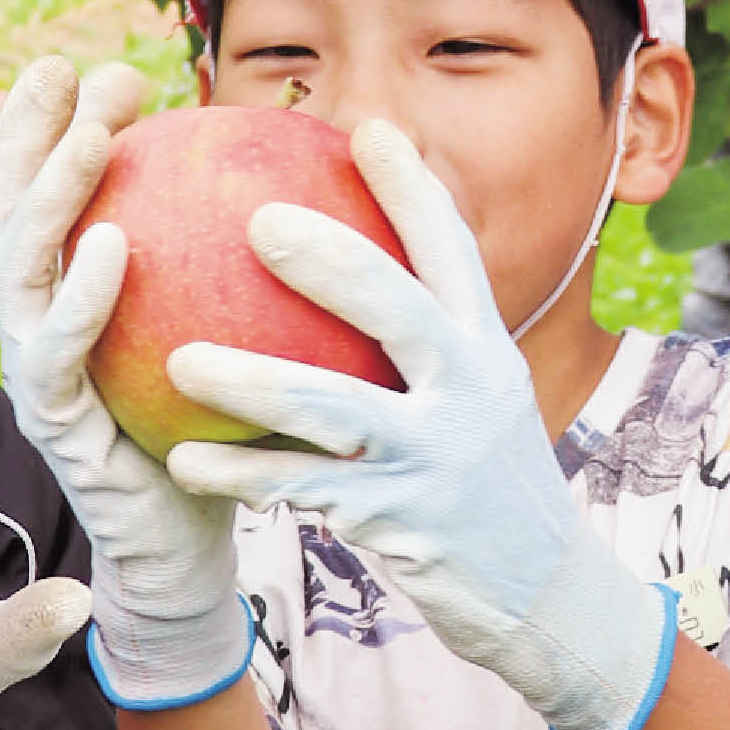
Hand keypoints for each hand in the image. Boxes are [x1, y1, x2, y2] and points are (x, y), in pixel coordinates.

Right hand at [0, 57, 252, 709]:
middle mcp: (38, 330)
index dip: (55, 125)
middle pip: (11, 214)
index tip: (94, 64)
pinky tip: (114, 244)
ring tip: (91, 136)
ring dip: (50, 197)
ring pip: (21, 272)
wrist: (197, 549)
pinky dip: (81, 296)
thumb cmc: (220, 431)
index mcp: (71, 299)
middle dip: (32, 134)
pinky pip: (58, 357)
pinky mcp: (57, 431)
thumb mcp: (229, 327)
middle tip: (72, 69)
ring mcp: (37, 380)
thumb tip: (296, 166)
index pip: (50, 194)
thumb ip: (232, 259)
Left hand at [165, 118, 675, 729]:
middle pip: (399, 309)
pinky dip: (241, 476)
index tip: (366, 129)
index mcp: (488, 349)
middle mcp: (471, 390)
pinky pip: (304, 491)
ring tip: (182, 361)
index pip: (452, 251)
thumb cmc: (488, 489)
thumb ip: (430, 347)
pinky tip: (182, 462)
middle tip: (256, 219)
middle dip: (331, 259)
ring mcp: (438, 458)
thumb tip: (351, 276)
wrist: (547, 600)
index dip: (412, 187)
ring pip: (335, 408)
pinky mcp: (403, 522)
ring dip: (252, 382)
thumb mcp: (480, 402)